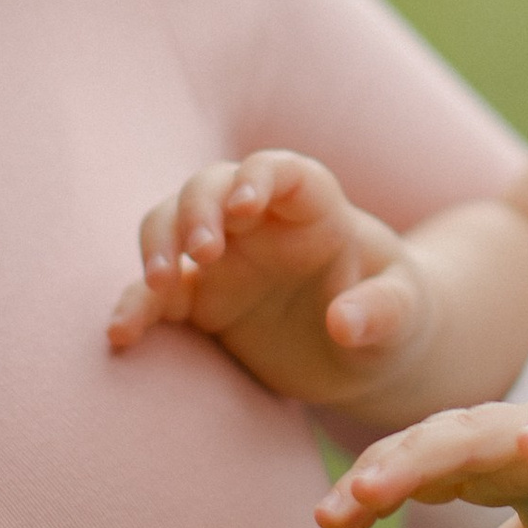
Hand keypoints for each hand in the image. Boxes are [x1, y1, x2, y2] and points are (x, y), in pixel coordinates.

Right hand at [108, 150, 423, 404]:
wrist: (367, 356)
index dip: (258, 177)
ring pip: (171, 223)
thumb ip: (383, 313)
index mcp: (317, 210)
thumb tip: (343, 324)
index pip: (282, 171)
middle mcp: (261, 223)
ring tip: (163, 284)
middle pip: (213, 186)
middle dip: (198, 209)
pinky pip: (155, 291)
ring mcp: (225, 257)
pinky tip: (122, 334)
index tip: (245, 207)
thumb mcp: (405, 319)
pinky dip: (136, 305)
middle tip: (203, 253)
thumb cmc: (396, 321)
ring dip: (159, 243)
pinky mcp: (200, 299)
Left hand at [318, 380, 527, 527]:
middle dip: (383, 474)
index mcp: (491, 458)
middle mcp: (514, 434)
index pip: (416, 467)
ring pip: (487, 432)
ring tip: (388, 483)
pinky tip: (525, 444)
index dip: (371, 490)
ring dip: (435, 454)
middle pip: (434, 447)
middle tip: (337, 510)